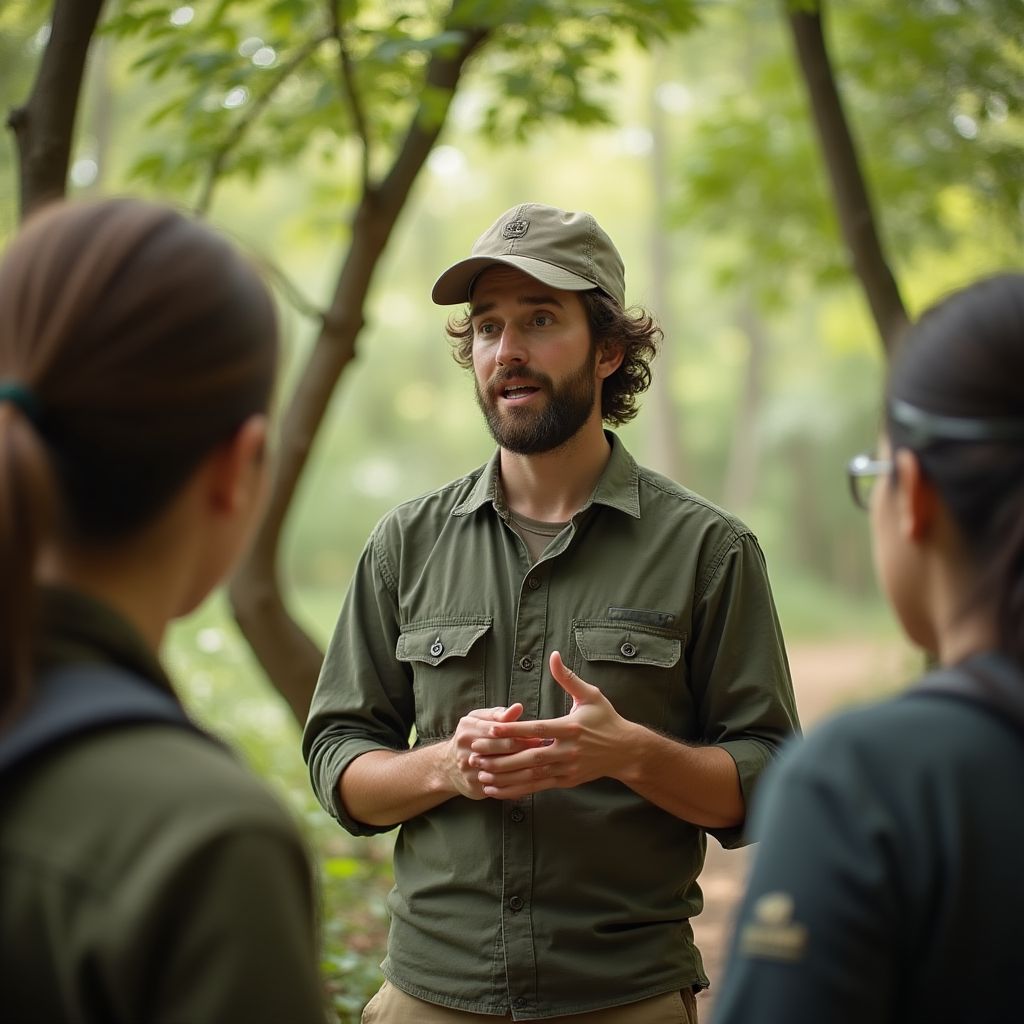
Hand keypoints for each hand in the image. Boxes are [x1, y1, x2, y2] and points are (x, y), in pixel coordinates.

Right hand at [442, 704, 544, 799]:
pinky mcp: (474, 787)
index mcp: (468, 728)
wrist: (447, 765)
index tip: (540, 736)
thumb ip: (498, 714)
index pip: (500, 731)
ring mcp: (469, 770)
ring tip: (541, 765)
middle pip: (502, 751)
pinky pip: (499, 787)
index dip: (522, 734)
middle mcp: (466, 749)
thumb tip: (518, 708)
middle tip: (544, 750)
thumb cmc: (470, 737)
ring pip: (503, 771)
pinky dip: (516, 786)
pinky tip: (531, 782)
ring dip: (524, 769)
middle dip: (526, 750)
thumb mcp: (479, 719)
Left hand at [470, 652, 635, 798]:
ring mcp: (567, 769)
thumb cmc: (606, 719)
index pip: (538, 729)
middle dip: (502, 757)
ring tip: (481, 774)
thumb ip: (568, 678)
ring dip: (505, 777)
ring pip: (532, 775)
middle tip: (476, 754)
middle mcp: (568, 751)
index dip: (514, 729)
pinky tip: (498, 788)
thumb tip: (553, 655)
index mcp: (571, 728)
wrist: (626, 751)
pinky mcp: (566, 781)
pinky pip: (538, 786)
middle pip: (530, 756)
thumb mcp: (590, 696)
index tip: (492, 727)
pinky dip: (517, 789)